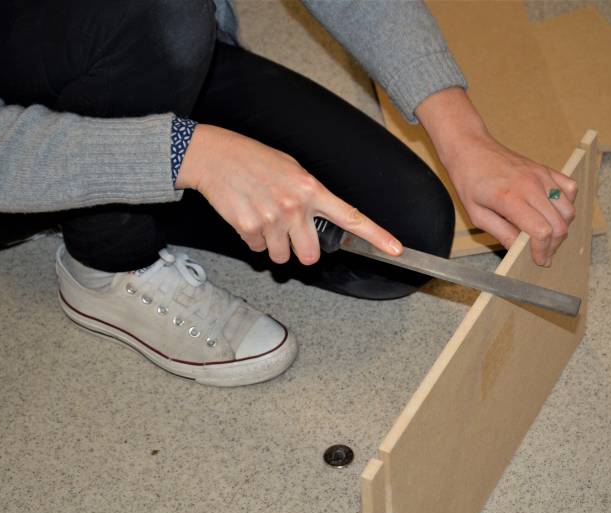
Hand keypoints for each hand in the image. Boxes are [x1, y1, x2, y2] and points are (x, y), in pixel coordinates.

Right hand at [175, 124, 402, 264]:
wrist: (214, 156)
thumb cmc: (254, 160)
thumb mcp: (291, 170)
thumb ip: (310, 196)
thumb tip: (319, 221)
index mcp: (311, 189)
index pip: (351, 217)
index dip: (376, 236)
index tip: (395, 249)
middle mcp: (295, 206)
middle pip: (311, 255)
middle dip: (300, 252)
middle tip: (289, 235)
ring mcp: (272, 219)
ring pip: (282, 257)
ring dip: (274, 247)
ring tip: (263, 220)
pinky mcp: (249, 228)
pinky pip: (258, 250)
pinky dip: (253, 240)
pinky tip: (247, 216)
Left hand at [416, 88, 577, 265]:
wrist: (471, 149)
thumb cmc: (470, 181)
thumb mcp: (477, 215)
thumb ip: (501, 232)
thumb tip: (518, 250)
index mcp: (510, 199)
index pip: (541, 231)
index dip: (543, 250)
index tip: (539, 260)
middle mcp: (530, 186)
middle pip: (559, 224)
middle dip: (554, 244)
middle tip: (543, 253)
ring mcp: (541, 176)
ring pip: (568, 209)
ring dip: (561, 227)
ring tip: (547, 236)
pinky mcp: (545, 169)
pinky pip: (569, 189)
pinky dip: (567, 204)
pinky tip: (553, 213)